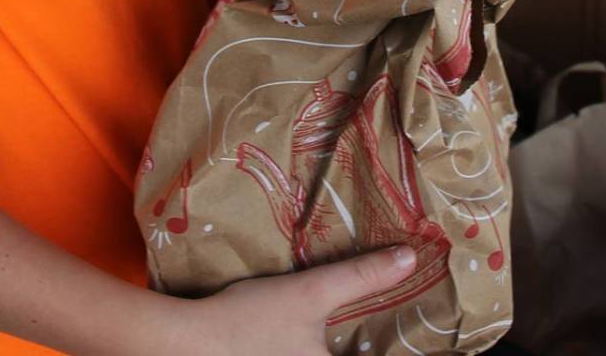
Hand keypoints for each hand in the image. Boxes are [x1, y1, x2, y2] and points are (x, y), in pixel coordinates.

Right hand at [180, 245, 415, 354]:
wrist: (187, 342)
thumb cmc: (250, 320)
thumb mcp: (311, 292)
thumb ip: (361, 277)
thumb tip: (409, 259)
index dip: (404, 346)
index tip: (419, 330)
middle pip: (356, 352)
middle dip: (372, 339)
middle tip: (384, 321)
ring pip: (330, 354)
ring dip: (343, 340)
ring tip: (357, 323)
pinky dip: (318, 346)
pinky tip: (313, 334)